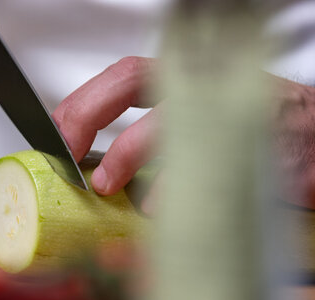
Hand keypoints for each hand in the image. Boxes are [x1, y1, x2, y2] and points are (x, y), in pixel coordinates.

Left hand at [52, 56, 314, 211]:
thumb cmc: (256, 128)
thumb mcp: (201, 119)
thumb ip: (152, 136)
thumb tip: (97, 169)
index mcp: (191, 78)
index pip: (124, 76)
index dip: (84, 103)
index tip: (57, 136)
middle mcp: (210, 85)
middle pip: (134, 80)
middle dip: (89, 115)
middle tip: (69, 156)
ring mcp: (235, 111)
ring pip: (167, 119)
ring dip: (127, 154)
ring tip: (107, 185)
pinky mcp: (258, 146)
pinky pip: (212, 169)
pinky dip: (175, 192)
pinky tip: (159, 208)